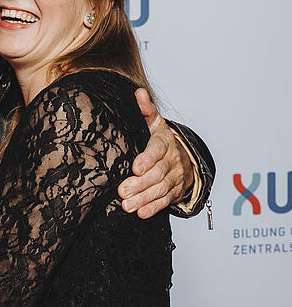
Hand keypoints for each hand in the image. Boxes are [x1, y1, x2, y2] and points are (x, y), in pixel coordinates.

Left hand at [117, 89, 192, 218]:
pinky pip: (164, 201)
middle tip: (123, 190)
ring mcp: (174, 177)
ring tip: (127, 204)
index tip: (135, 167)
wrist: (183, 157)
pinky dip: (153, 208)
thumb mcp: (154, 123)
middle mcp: (172, 160)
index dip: (147, 159)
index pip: (157, 150)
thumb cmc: (161, 140)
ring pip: (160, 189)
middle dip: (140, 183)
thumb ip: (145, 110)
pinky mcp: (174, 192)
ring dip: (144, 198)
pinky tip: (140, 213)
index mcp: (165, 141)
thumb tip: (138, 93)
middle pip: (158, 173)